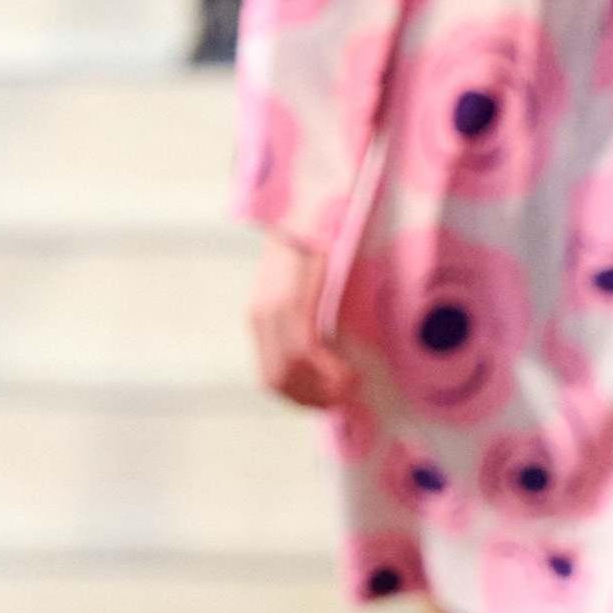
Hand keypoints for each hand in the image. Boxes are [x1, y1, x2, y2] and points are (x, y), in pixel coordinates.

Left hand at [249, 235, 349, 410]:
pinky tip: (351, 373)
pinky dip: (330, 373)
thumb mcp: (304, 286)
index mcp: (261, 318)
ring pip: (289, 374)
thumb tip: (335, 354)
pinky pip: (304, 353)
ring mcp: (272, 311)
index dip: (302, 398)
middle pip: (278, 382)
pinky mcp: (290, 303)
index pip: (271, 377)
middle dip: (315, 401)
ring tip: (352, 386)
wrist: (311, 210)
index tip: (333, 402)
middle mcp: (261, 317)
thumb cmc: (316, 246)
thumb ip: (309, 317)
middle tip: (346, 400)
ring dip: (325, 392)